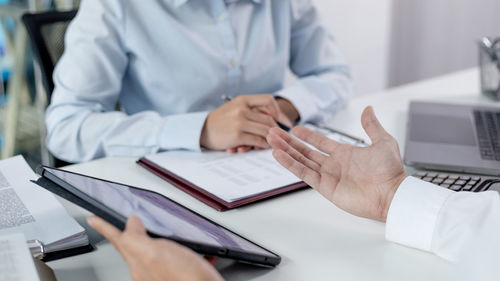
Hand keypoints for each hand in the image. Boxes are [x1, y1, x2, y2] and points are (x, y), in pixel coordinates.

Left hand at [87, 216, 223, 280]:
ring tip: (147, 231)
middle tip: (112, 224)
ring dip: (153, 239)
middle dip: (125, 234)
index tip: (93, 219)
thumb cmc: (184, 280)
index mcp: (140, 262)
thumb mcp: (155, 254)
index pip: (118, 240)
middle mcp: (150, 271)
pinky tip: (193, 248)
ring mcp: (166, 274)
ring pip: (155, 252)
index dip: (105, 227)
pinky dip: (185, 250)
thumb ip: (138, 239)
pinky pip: (180, 258)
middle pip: (133, 247)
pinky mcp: (184, 275)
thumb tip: (130, 223)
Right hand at [225, 97, 299, 153]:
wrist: (201, 130)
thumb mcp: (234, 107)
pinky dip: (264, 145)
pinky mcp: (237, 136)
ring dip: (271, 138)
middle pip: (269, 119)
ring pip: (265, 131)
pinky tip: (264, 146)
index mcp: (242, 100)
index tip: (279, 119)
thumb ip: (251, 109)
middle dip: (276, 129)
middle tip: (278, 135)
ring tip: (273, 142)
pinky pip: (258, 141)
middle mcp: (241, 109)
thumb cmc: (220, 120)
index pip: (268, 99)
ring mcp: (239, 122)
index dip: (277, 110)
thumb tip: (272, 116)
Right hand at [267, 106, 406, 221]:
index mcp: (345, 153)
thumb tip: (368, 108)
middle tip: (273, 132)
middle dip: (288, 142)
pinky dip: (290, 165)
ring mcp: (328, 176)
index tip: (294, 129)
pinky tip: (279, 156)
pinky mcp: (325, 188)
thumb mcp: (383, 142)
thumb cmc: (391, 171)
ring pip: (301, 161)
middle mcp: (334, 165)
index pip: (320, 142)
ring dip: (285, 151)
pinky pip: (304, 174)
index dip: (307, 136)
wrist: (393, 194)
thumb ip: (371, 125)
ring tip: (271, 141)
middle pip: (305, 151)